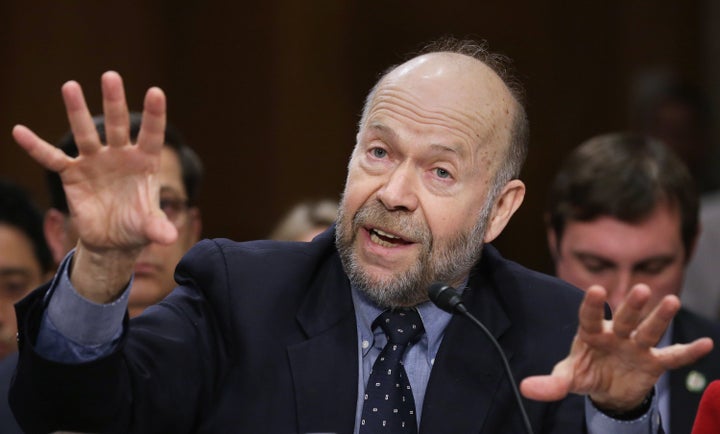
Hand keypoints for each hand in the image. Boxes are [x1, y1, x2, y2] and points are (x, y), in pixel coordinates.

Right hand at [12, 71, 176, 300]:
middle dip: (115, 102)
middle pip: (118, 125)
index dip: (154, 115)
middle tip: (111, 76)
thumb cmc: (136, 226)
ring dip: (78, 111)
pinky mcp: (73, 174)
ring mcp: (95, 161)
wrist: (113, 239)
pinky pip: (52, 158)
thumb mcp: (149, 228)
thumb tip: (169, 238)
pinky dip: (37, 146)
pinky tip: (20, 131)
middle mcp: (120, 156)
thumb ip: (158, 228)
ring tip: (71, 86)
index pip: (152, 135)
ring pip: (86, 132)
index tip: (156, 92)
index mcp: (145, 163)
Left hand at [520, 284, 713, 411]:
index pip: (589, 316)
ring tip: (672, 301)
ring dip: (659, 318)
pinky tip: (705, 344)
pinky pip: (672, 356)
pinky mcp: (653, 362)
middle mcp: (615, 334)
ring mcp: (636, 346)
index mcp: (591, 333)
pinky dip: (688, 352)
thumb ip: (550, 383)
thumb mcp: (568, 378)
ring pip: (648, 330)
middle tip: (641, 290)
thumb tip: (525, 388)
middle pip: (624, 318)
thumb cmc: (586, 372)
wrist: (608, 389)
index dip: (590, 304)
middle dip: (633, 306)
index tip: (594, 289)